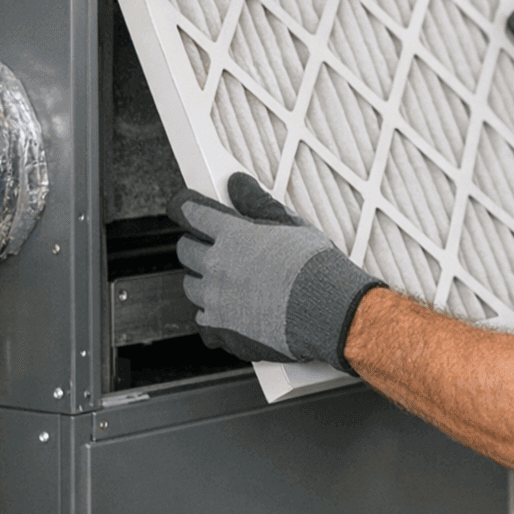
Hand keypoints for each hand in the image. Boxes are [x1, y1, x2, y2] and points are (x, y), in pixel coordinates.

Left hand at [168, 173, 383, 371]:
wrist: (330, 312)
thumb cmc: (316, 268)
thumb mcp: (290, 225)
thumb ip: (257, 202)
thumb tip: (238, 183)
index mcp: (232, 234)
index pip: (190, 211)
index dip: (184, 205)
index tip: (184, 205)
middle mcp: (217, 266)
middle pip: (185, 249)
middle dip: (196, 243)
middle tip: (216, 245)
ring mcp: (216, 300)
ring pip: (191, 286)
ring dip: (204, 280)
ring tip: (233, 281)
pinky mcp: (221, 330)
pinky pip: (203, 320)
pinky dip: (214, 314)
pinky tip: (235, 310)